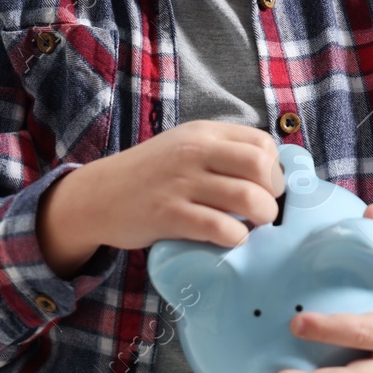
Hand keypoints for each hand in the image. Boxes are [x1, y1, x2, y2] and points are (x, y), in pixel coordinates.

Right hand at [38, 120, 286, 276]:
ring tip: (252, 226)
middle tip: (265, 208)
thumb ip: (222, 152)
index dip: (275, 169)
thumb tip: (271, 172)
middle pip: (261, 166)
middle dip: (274, 192)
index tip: (267, 187)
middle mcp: (194, 152)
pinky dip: (236, 238)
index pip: (262, 143)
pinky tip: (230, 239)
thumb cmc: (150, 174)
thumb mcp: (185, 146)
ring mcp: (181, 184)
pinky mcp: (169, 216)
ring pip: (247, 198)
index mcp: (203, 133)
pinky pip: (220, 228)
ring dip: (261, 217)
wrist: (97, 195)